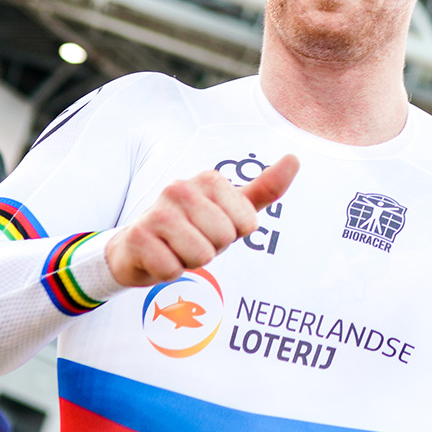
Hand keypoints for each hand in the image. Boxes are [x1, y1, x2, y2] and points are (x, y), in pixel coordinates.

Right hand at [105, 156, 298, 286]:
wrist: (138, 247)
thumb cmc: (192, 228)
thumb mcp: (232, 210)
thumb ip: (265, 190)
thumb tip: (294, 159)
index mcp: (209, 180)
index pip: (247, 224)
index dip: (233, 235)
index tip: (213, 228)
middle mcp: (180, 188)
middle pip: (224, 239)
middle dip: (213, 250)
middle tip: (194, 241)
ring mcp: (157, 210)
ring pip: (200, 256)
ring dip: (190, 262)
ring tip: (177, 249)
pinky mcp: (138, 236)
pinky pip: (172, 269)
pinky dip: (168, 272)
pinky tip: (158, 258)